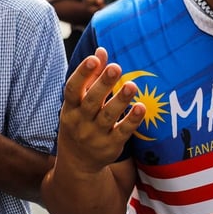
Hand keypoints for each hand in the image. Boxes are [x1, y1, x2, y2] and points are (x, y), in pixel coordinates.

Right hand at [58, 47, 144, 173]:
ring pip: (108, 116)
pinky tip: (142, 107)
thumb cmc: (79, 122)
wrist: (77, 162)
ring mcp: (95, 135)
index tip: (94, 59)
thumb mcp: (79, 102)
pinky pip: (123, 132)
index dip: (82, 74)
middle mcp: (80, 122)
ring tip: (132, 85)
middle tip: (116, 67)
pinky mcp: (111, 146)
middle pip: (91, 101)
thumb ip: (91, 77)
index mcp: (70, 108)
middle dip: (103, 84)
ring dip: (120, 100)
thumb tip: (101, 50)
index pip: (73, 89)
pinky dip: (132, 120)